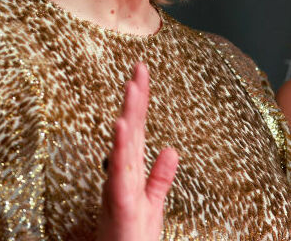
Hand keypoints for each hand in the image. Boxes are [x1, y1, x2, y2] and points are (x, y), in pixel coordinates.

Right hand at [97, 63, 178, 240]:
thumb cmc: (131, 238)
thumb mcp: (152, 203)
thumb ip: (160, 177)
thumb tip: (171, 148)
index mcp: (131, 173)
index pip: (137, 131)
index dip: (140, 102)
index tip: (142, 74)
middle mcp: (122, 175)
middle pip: (130, 130)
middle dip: (134, 98)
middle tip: (139, 67)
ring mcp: (119, 187)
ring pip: (124, 145)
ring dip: (128, 114)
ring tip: (132, 87)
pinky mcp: (119, 203)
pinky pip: (119, 172)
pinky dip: (120, 148)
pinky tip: (122, 126)